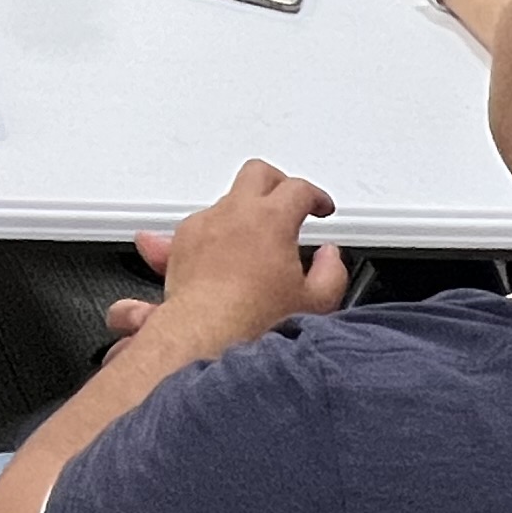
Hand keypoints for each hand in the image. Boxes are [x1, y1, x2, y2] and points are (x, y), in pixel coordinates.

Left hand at [104, 162, 342, 350]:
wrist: (204, 338)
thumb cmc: (254, 323)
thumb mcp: (315, 303)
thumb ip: (332, 272)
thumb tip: (330, 258)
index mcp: (270, 219)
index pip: (299, 189)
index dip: (316, 197)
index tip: (321, 209)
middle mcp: (233, 214)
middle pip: (257, 174)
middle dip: (278, 184)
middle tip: (289, 204)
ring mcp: (203, 226)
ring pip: (226, 202)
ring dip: (244, 214)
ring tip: (256, 243)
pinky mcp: (179, 244)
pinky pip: (198, 227)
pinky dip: (213, 235)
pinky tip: (218, 253)